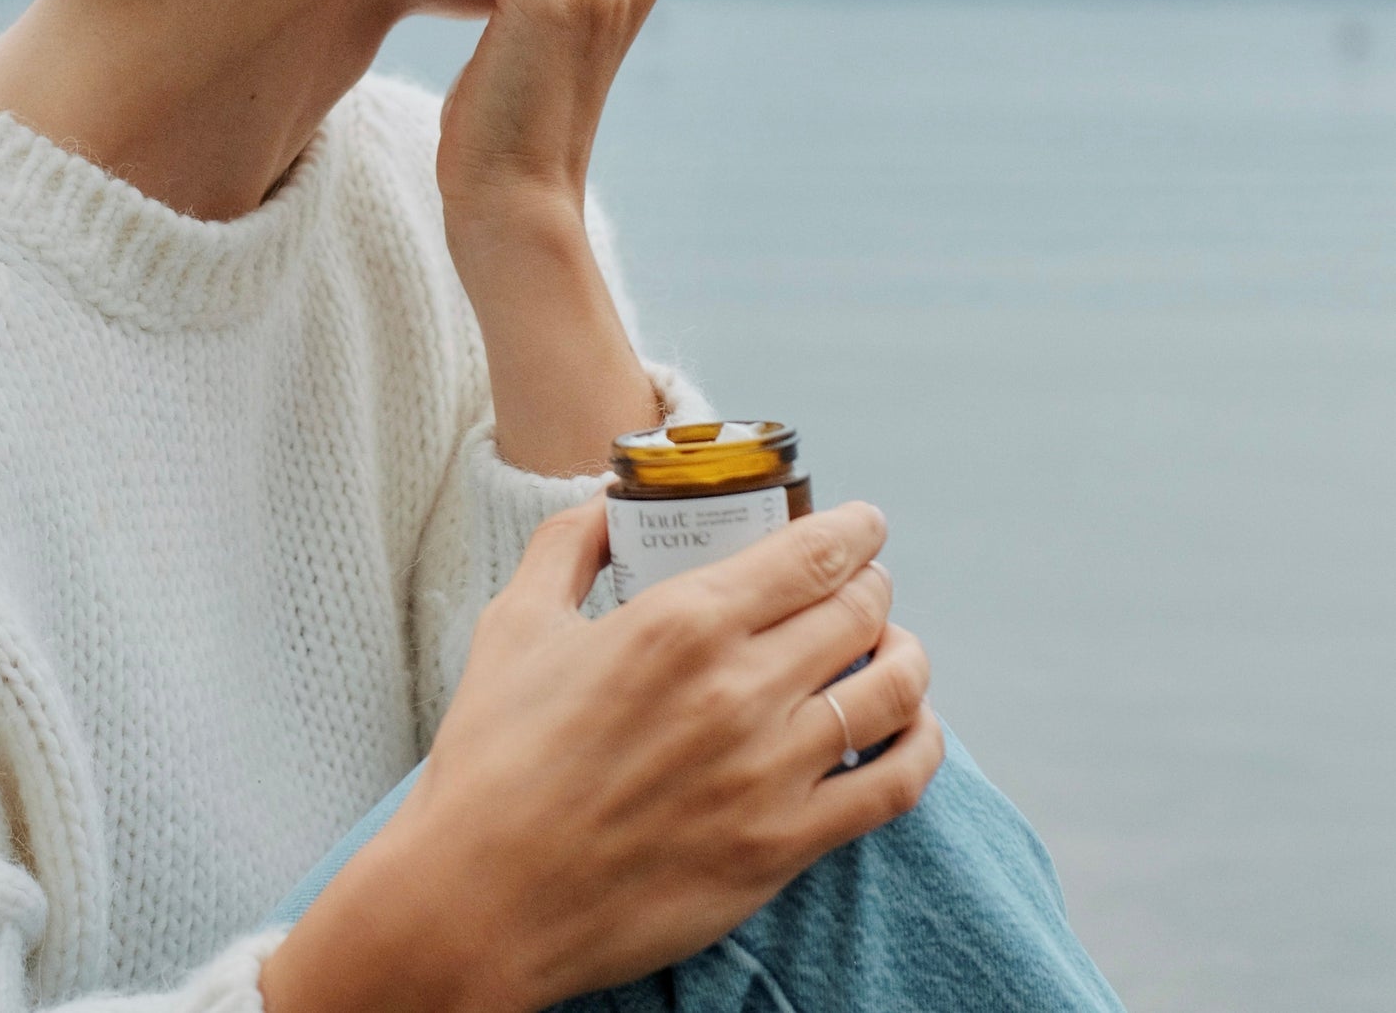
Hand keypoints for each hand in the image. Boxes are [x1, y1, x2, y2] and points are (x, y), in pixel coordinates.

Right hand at [259, 499, 942, 1012]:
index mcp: (679, 622)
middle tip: (865, 584)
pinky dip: (920, 746)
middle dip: (873, 586)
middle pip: (858, 612)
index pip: (810, 554)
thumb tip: (607, 503)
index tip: (864, 524)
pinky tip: (911, 730)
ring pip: (891, 692)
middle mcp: (738, 688)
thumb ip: (567, 545)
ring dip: (906, 657)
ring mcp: (769, 772)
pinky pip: (893, 786)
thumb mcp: (515, 622)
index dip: (854, 530)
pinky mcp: (781, 848)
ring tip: (894, 648)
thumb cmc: (492, 757)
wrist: (482, 899)